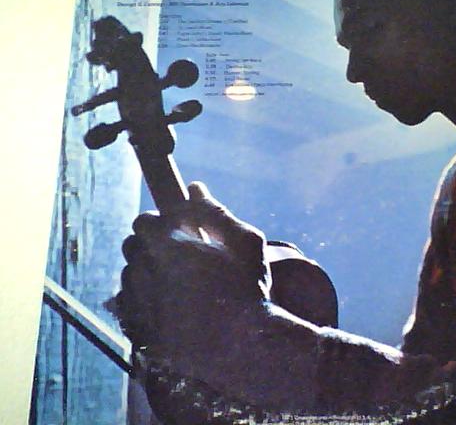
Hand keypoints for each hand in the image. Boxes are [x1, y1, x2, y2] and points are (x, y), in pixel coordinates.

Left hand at [115, 182, 273, 391]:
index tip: (180, 232)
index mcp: (166, 243)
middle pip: (132, 246)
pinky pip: (127, 307)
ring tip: (178, 283)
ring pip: (130, 275)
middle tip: (181, 256)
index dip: (161, 223)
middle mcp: (144, 269)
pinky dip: (142, 301)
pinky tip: (169, 305)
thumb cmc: (249, 288)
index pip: (144, 221)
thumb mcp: (245, 241)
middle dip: (151, 245)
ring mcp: (138, 302)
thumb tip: (195, 188)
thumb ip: (215, 211)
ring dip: (147, 272)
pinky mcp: (139, 328)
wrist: (244, 346)